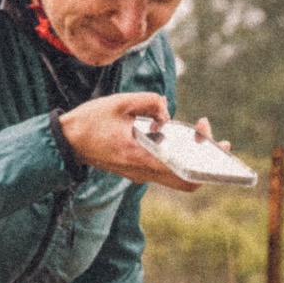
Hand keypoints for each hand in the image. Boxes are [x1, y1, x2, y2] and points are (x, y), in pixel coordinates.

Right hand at [56, 92, 196, 192]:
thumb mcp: (119, 102)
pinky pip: (165, 169)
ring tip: (200, 134)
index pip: (185, 173)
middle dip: (208, 163)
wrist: (66, 141)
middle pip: (188, 181)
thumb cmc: (91, 122)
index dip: (204, 158)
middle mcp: (143, 173)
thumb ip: (148, 101)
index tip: (205, 131)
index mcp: (141, 158)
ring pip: (178, 177)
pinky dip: (178, 156)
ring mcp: (141, 175)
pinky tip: (180, 136)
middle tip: (217, 141)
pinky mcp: (138, 171)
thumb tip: (166, 111)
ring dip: (193, 158)